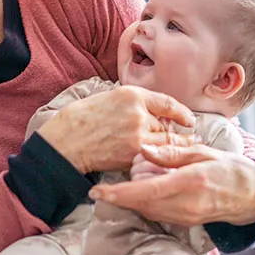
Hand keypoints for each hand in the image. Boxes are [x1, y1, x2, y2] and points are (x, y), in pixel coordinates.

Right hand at [36, 85, 197, 173]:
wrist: (65, 142)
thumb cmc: (82, 119)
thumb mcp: (109, 98)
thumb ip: (134, 103)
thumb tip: (157, 114)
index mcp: (132, 94)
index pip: (167, 102)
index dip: (182, 113)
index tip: (189, 120)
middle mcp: (138, 112)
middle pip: (167, 125)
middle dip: (173, 133)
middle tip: (182, 139)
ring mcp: (137, 135)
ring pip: (165, 142)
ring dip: (169, 147)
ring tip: (174, 152)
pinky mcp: (133, 154)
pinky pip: (154, 156)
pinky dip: (158, 158)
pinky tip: (158, 160)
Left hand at [89, 144, 254, 226]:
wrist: (249, 195)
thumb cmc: (227, 168)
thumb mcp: (202, 153)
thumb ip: (172, 152)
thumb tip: (144, 149)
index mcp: (189, 183)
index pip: (146, 192)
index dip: (119, 193)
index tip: (97, 191)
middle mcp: (185, 205)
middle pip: (140, 204)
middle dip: (122, 193)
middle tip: (121, 174)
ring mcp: (184, 217)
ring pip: (145, 210)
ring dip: (133, 196)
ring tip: (138, 176)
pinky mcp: (183, 222)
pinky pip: (156, 213)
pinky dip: (145, 201)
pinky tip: (148, 187)